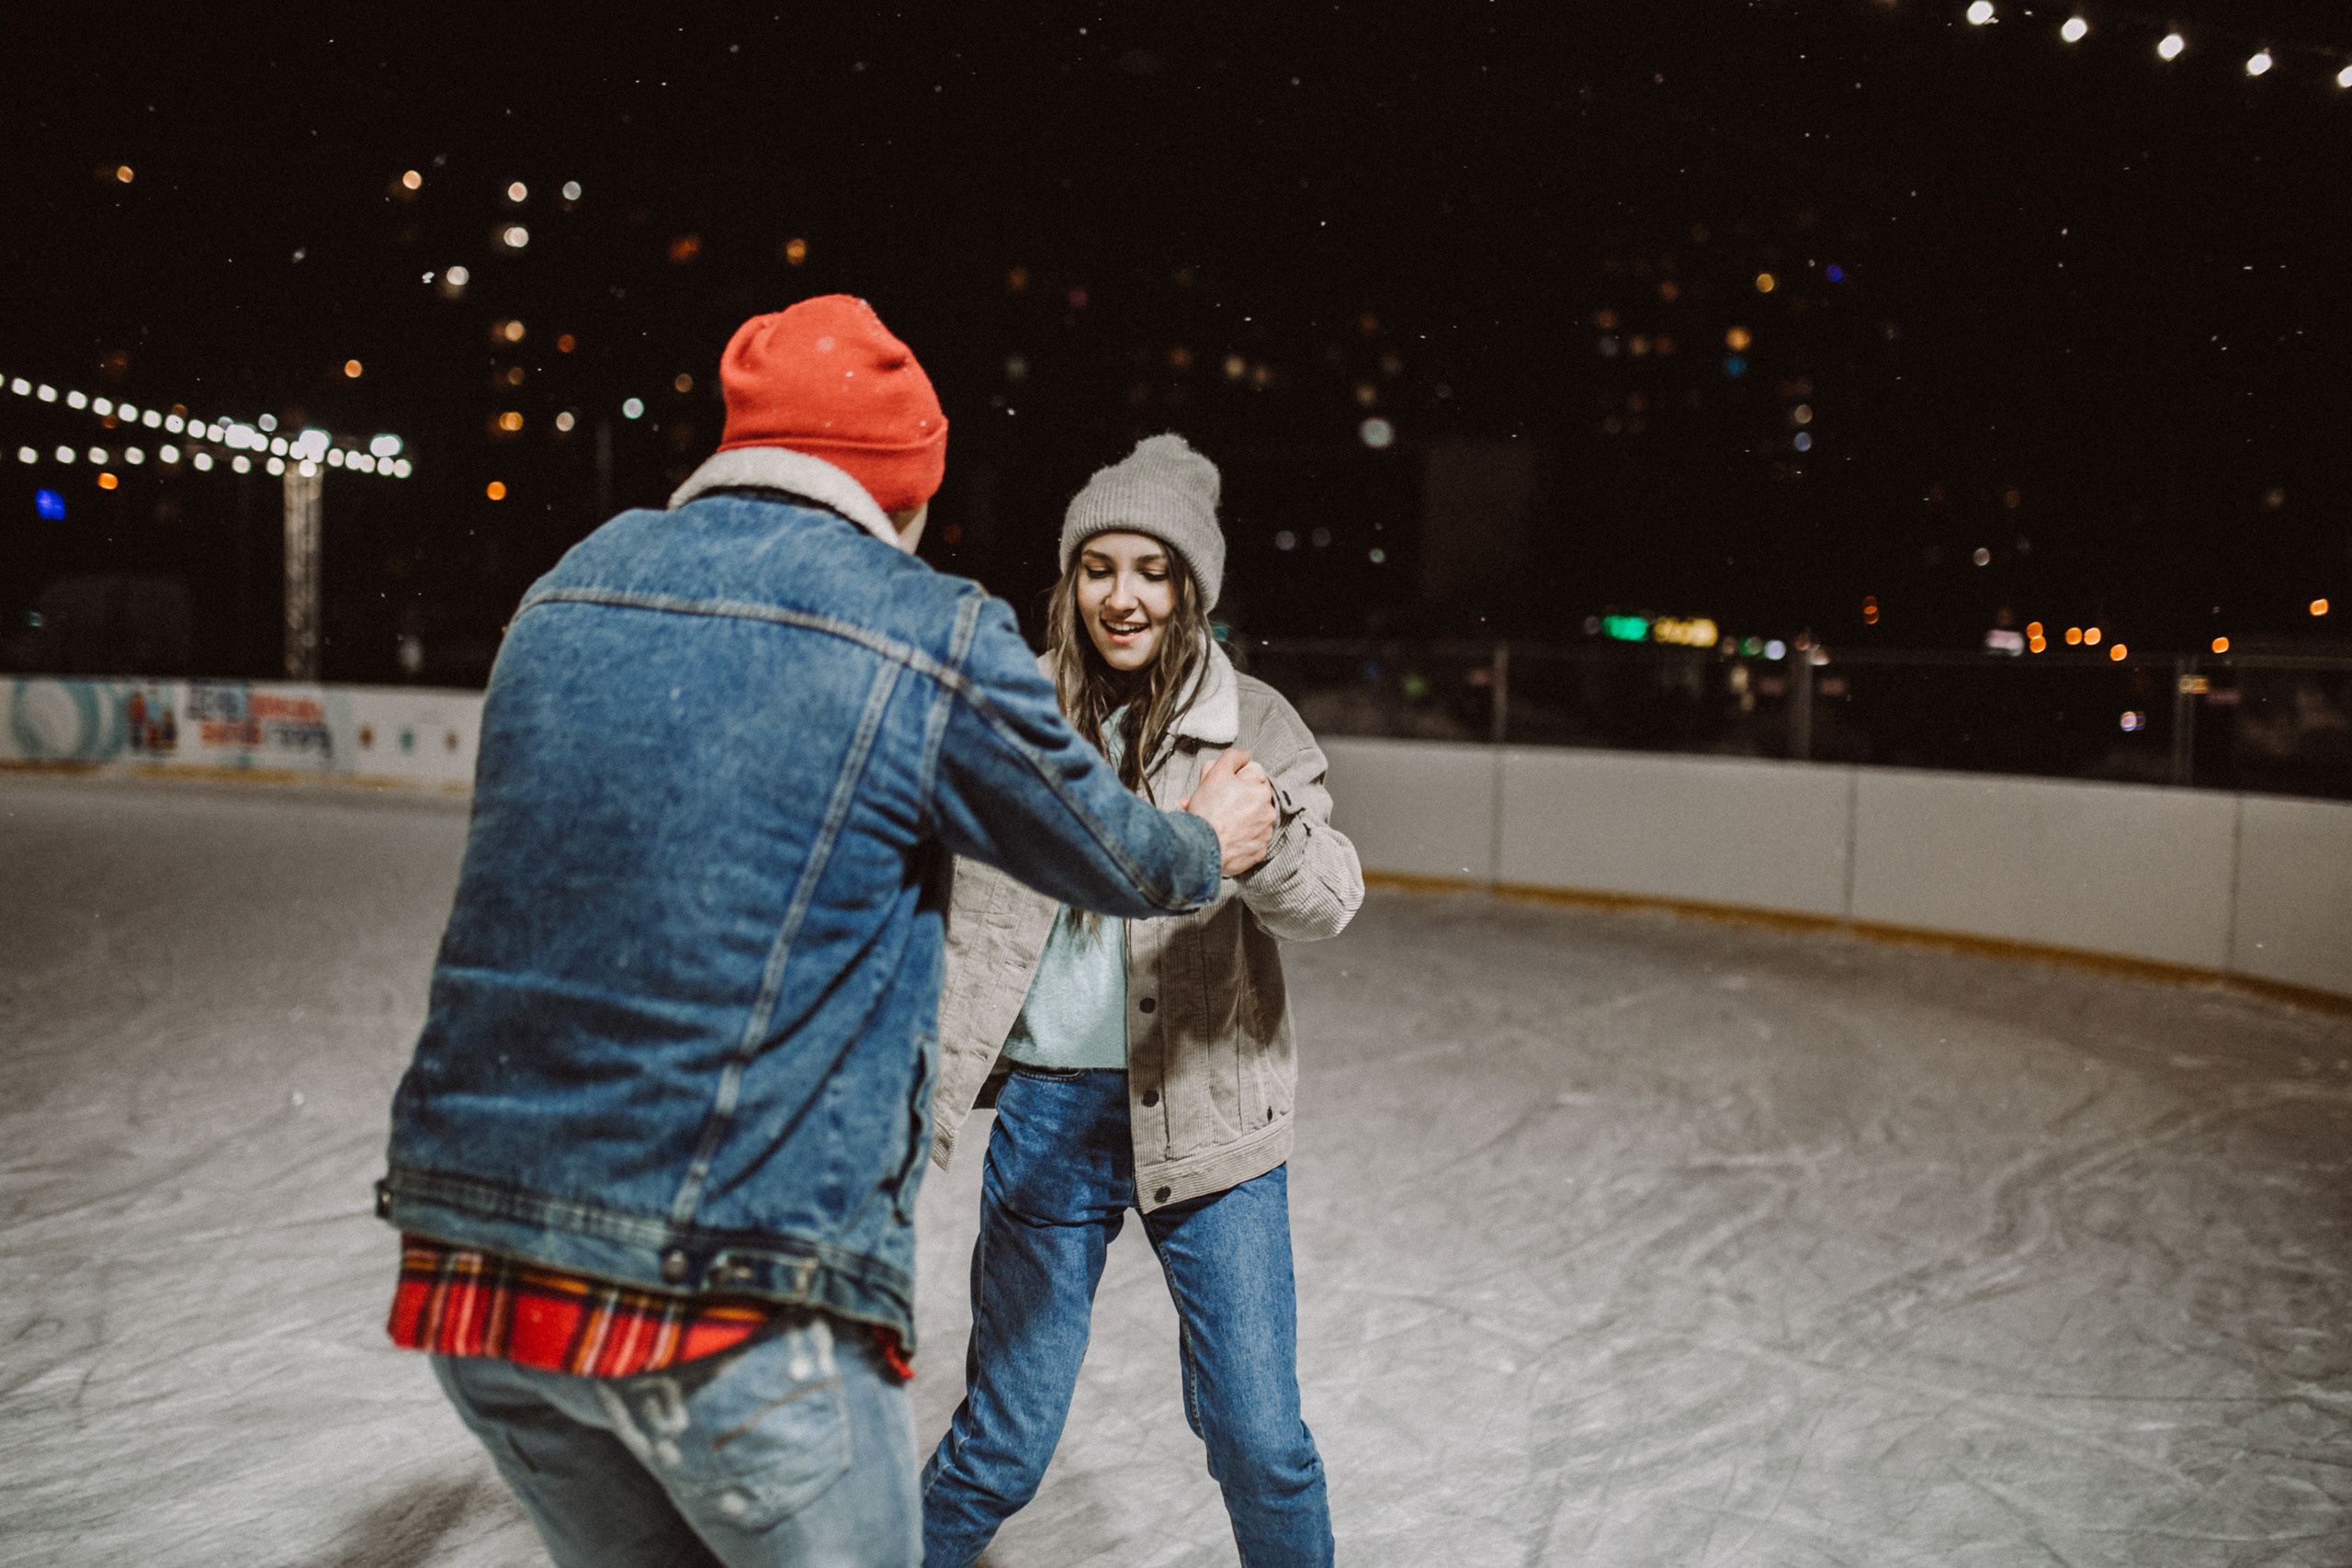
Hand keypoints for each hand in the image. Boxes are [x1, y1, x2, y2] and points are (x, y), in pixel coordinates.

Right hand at [1181, 748, 1275, 875]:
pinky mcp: (1259, 852)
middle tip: (1217, 805)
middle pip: (1252, 799)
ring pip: (1252, 820)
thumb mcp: (1216, 773)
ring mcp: (1264, 833)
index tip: (1223, 788)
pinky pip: (1251, 840)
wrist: (1201, 847)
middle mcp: (1268, 812)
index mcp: (1261, 791)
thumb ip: (1233, 757)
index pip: (1253, 776)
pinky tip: (1226, 836)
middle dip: (1237, 800)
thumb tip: (1245, 754)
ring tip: (1219, 822)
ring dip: (1240, 819)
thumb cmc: (1208, 812)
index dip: (1235, 780)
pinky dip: (1241, 838)